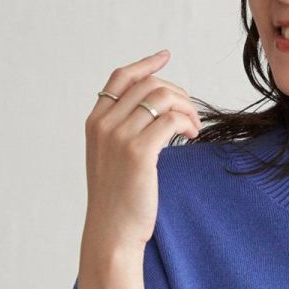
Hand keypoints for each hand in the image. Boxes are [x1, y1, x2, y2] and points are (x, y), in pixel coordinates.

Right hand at [82, 48, 202, 252]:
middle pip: (148, 84)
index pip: (121, 77)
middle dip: (177, 93)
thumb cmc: (117, 200)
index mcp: (95, 122)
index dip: (146, 64)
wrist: (112, 232)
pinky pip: (171, 119)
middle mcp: (104, 124)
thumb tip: (153, 109)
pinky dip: (187, 123)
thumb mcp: (110, 158)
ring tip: (193, 129)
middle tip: (190, 116)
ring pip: (163, 98)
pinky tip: (191, 136)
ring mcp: (120, 137)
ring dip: (187, 108)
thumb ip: (121, 131)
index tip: (165, 56)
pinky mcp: (139, 152)